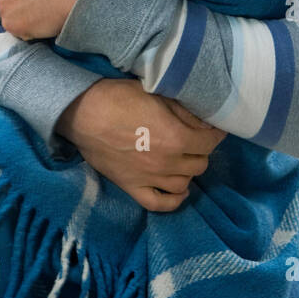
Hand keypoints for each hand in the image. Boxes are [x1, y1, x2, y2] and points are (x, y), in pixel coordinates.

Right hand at [55, 78, 225, 212]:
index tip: (214, 129)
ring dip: (188, 171)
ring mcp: (149, 178)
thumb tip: (206, 123)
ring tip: (184, 160)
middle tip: (195, 140)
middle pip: (200, 164)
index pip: (209, 142)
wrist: (83, 113)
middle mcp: (167, 162)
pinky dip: (173, 200)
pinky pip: (158, 203)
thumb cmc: (120, 97)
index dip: (215, 134)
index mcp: (177, 138)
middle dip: (201, 151)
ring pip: (183, 183)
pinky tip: (179, 190)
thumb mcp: (158, 94)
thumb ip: (185, 112)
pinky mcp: (131, 186)